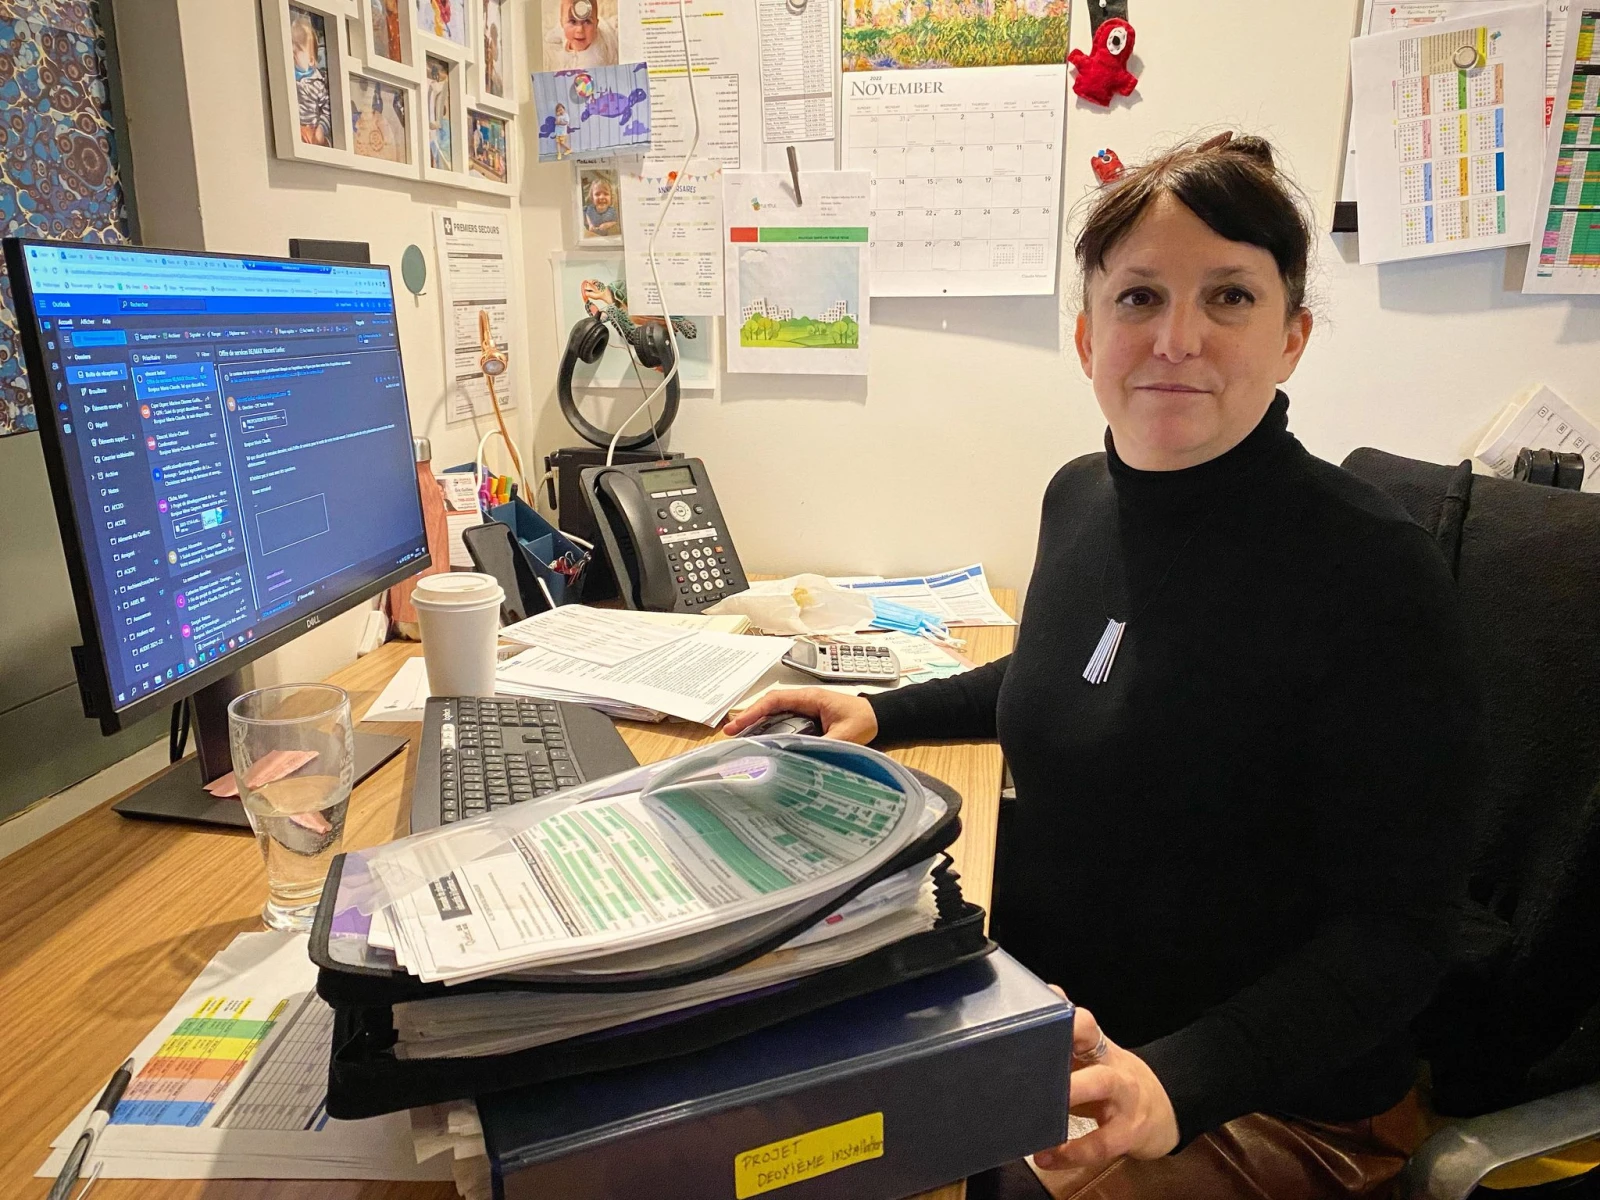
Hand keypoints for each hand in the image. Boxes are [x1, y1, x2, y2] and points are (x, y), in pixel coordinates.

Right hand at [721, 688, 878, 743]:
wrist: (881, 718)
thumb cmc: (865, 720)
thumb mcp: (846, 735)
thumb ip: (825, 745)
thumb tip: (803, 757)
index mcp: (809, 699)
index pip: (774, 701)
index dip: (753, 712)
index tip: (737, 725)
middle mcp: (803, 703)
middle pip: (768, 709)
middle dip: (748, 720)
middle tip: (729, 736)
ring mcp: (804, 712)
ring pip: (774, 718)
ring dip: (758, 729)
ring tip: (740, 744)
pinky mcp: (808, 724)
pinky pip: (784, 727)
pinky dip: (771, 736)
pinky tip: (762, 748)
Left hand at [1033, 999, 1178, 1173]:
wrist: (1161, 1110)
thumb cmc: (1110, 1081)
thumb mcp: (1088, 1060)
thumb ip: (1059, 1042)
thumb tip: (1025, 1010)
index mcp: (1096, 1046)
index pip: (1082, 1021)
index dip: (1061, 1016)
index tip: (1030, 1018)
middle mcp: (1111, 1065)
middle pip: (1092, 1040)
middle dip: (1063, 1047)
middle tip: (1032, 1065)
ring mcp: (1123, 1097)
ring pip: (1101, 1085)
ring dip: (1071, 1095)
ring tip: (1039, 1115)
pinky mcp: (1128, 1132)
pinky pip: (1102, 1142)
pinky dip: (1073, 1152)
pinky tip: (1047, 1157)